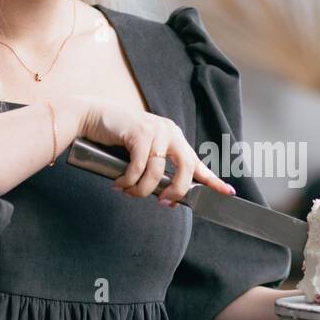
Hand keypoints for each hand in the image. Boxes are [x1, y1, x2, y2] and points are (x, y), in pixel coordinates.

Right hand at [76, 96, 234, 203]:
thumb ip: (157, 168)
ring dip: (142, 190)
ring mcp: (155, 131)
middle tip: (163, 203)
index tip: (228, 193)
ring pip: (158, 173)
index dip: (213, 180)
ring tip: (128, 192)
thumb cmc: (116, 137)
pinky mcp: (139, 133)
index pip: (197, 162)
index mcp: (174, 138)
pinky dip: (128, 180)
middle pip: (186, 168)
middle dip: (177, 191)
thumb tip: (166, 196)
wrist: (91, 116)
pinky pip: (138, 167)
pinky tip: (119, 183)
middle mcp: (170, 132)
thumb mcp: (143, 152)